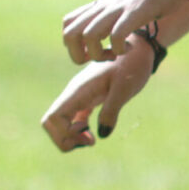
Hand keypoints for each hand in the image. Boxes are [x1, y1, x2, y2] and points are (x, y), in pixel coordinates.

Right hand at [40, 46, 155, 151]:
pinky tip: (93, 133)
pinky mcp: (87, 100)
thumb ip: (111, 110)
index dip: (65, 134)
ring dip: (70, 136)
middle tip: (90, 141)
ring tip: (92, 140)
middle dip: (64, 139)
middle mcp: (74, 94)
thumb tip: (102, 135)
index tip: (89, 135)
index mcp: (79, 91)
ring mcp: (78, 97)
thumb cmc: (133, 65)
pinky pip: (72, 119)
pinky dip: (78, 130)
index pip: (53, 118)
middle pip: (50, 123)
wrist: (138, 48)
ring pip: (59, 122)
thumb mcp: (125, 88)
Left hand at [61, 0, 180, 64]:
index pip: (68, 23)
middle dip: (79, 55)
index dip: (74, 43)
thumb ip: (119, 13)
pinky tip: (131, 47)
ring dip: (99, 55)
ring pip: (88, 36)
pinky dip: (119, 49)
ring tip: (116, 54)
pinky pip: (115, 36)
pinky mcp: (135, 12)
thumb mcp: (130, 1)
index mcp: (102, 4)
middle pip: (69, 34)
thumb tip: (117, 26)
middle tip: (101, 57)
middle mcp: (104, 5)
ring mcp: (118, 8)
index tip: (95, 49)